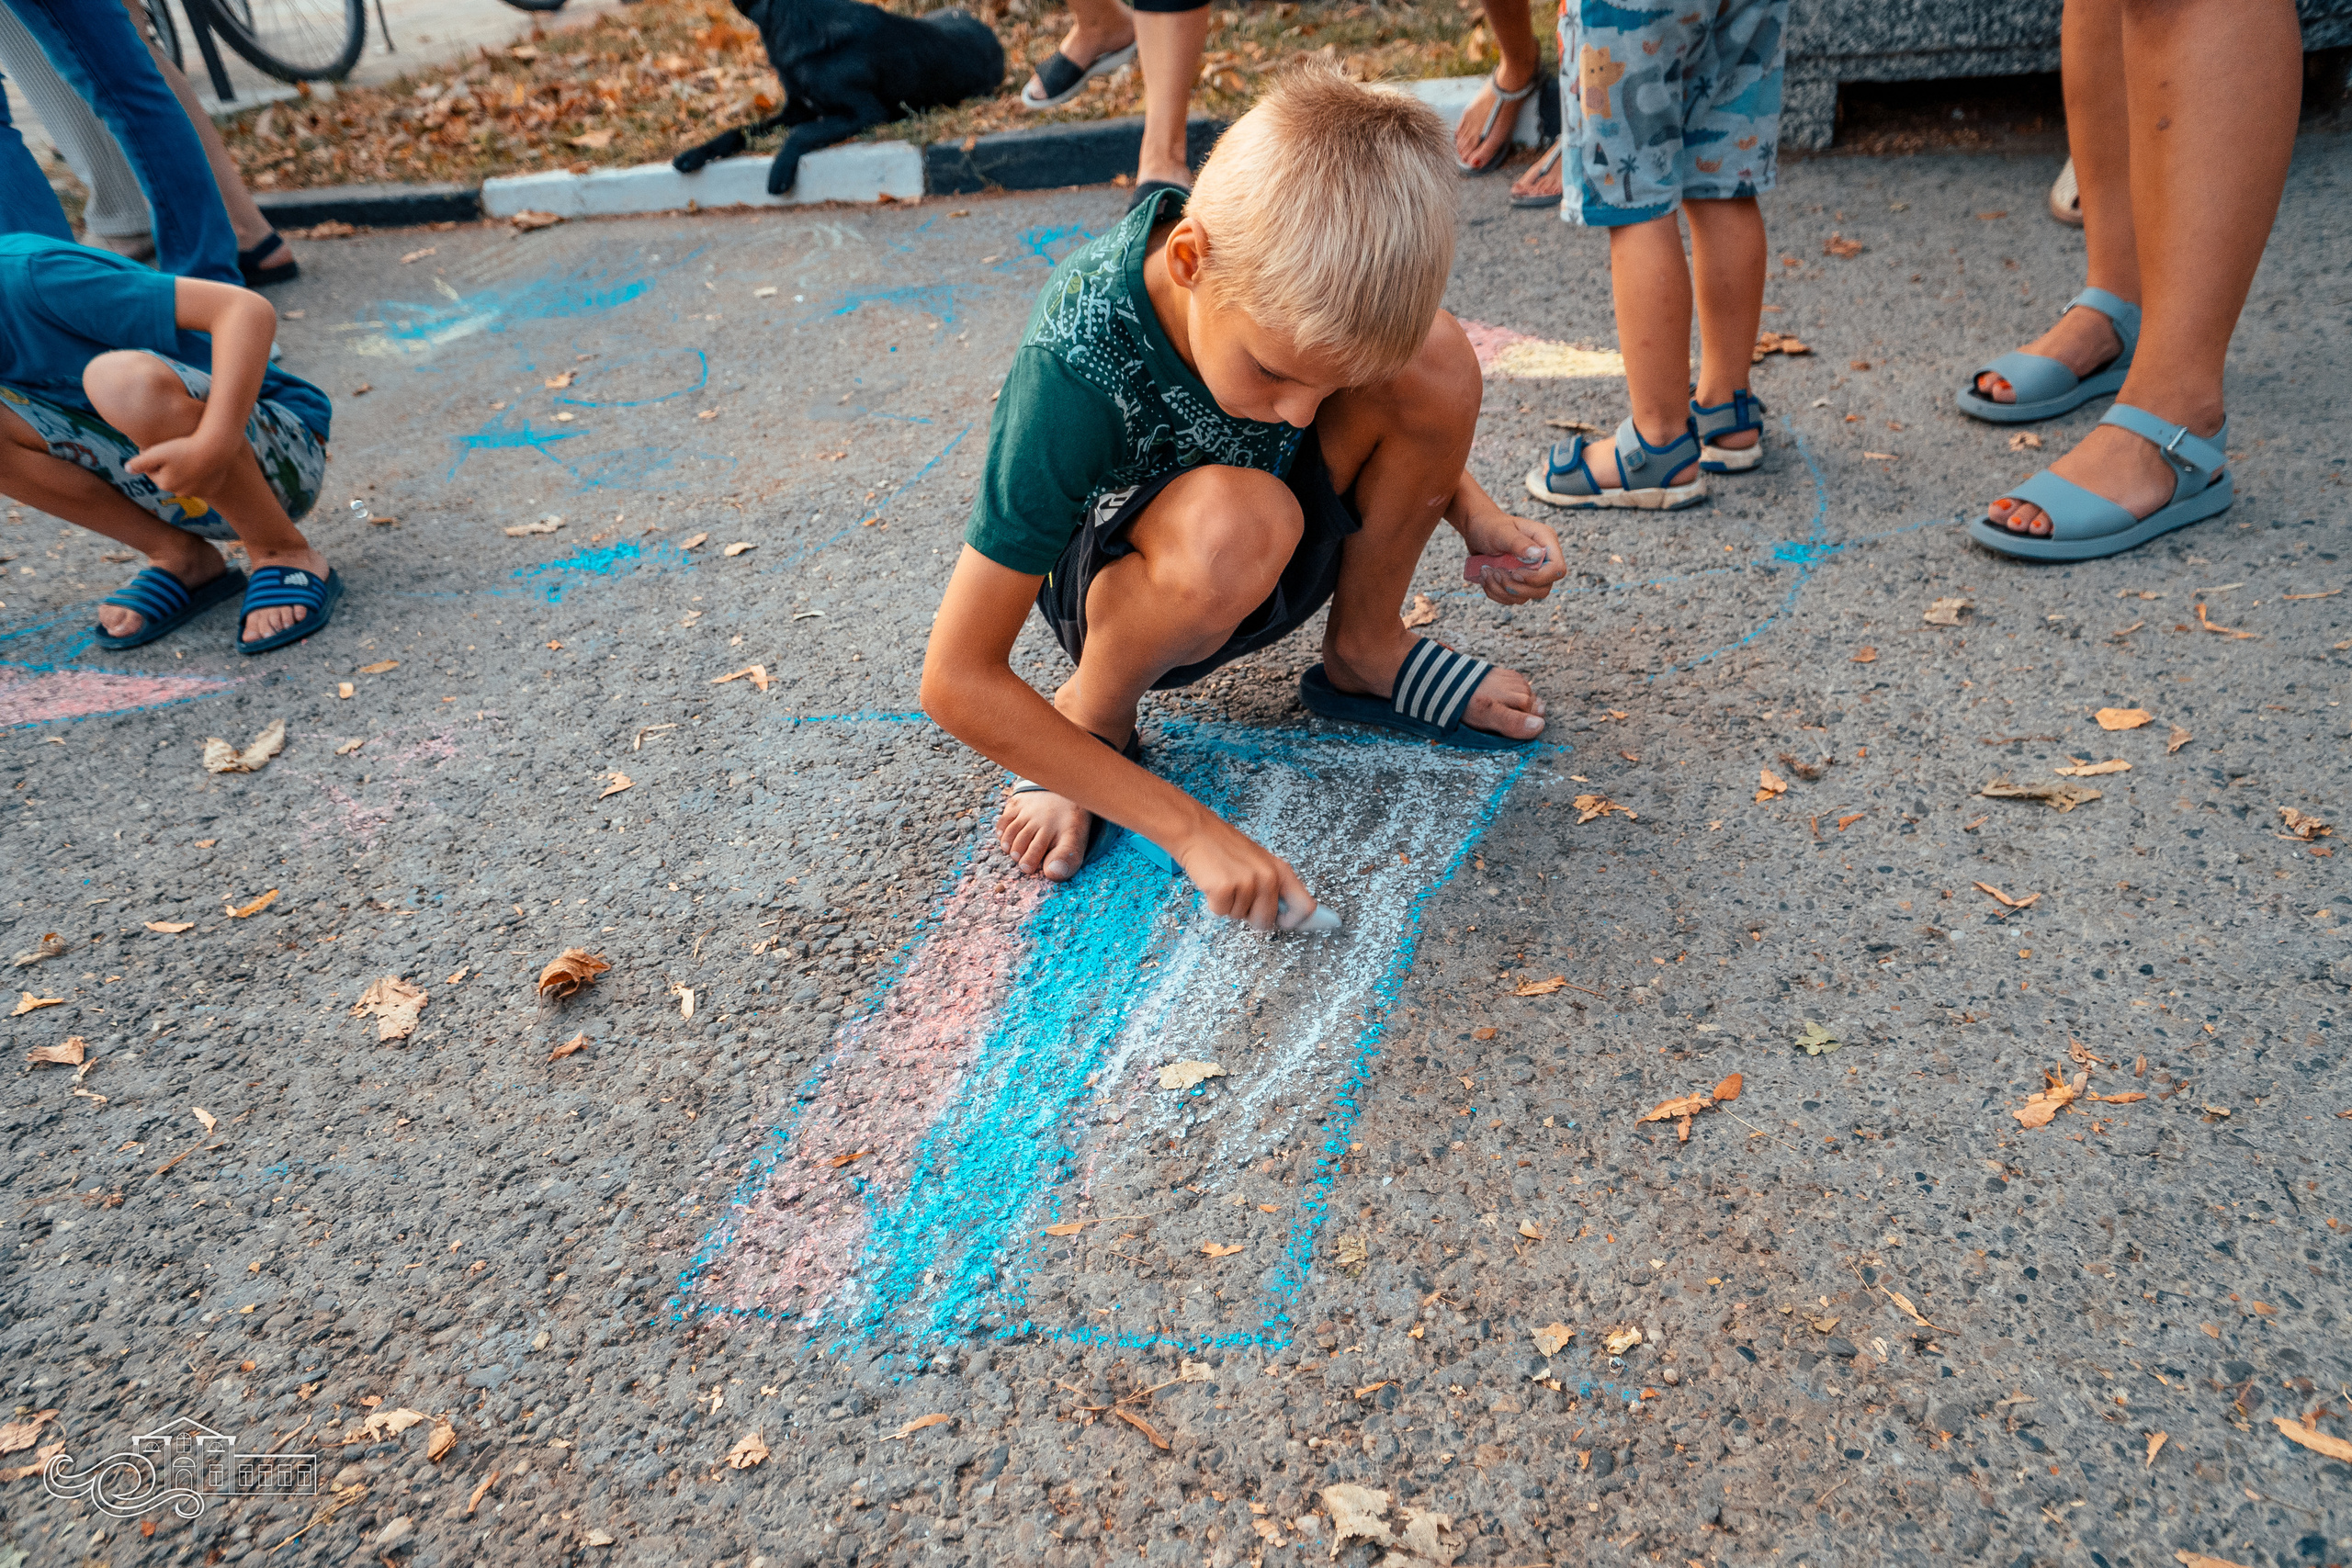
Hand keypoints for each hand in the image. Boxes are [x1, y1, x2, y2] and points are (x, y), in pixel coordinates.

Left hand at [125, 432, 240, 500]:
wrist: (216, 448)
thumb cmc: (184, 447)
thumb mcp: (157, 452)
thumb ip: (139, 462)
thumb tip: (126, 469)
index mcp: (165, 484)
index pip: (152, 471)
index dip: (153, 458)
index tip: (159, 446)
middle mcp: (180, 493)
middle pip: (169, 478)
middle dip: (169, 467)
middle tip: (175, 449)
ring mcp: (198, 493)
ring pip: (186, 481)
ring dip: (185, 472)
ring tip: (190, 455)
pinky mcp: (212, 489)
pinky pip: (202, 483)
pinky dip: (200, 475)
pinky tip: (202, 463)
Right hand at [1172, 813, 1313, 931]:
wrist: (1197, 831)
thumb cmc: (1225, 847)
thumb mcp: (1259, 862)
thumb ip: (1274, 887)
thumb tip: (1285, 917)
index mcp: (1281, 870)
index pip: (1304, 907)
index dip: (1294, 921)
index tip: (1284, 922)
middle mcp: (1268, 877)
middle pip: (1267, 921)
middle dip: (1251, 916)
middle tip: (1240, 894)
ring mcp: (1247, 883)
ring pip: (1240, 917)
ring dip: (1230, 905)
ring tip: (1225, 881)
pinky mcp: (1225, 888)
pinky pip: (1221, 912)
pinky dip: (1214, 903)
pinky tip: (1213, 883)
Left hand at [1460, 509, 1565, 604]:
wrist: (1476, 530)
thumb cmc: (1490, 525)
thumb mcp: (1502, 532)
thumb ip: (1519, 543)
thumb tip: (1537, 555)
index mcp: (1546, 542)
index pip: (1557, 569)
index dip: (1538, 578)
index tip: (1514, 573)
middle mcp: (1542, 560)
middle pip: (1543, 589)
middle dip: (1516, 587)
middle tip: (1495, 572)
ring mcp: (1531, 574)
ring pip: (1525, 597)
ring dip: (1501, 590)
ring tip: (1486, 571)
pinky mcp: (1518, 583)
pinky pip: (1511, 599)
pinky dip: (1495, 592)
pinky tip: (1486, 577)